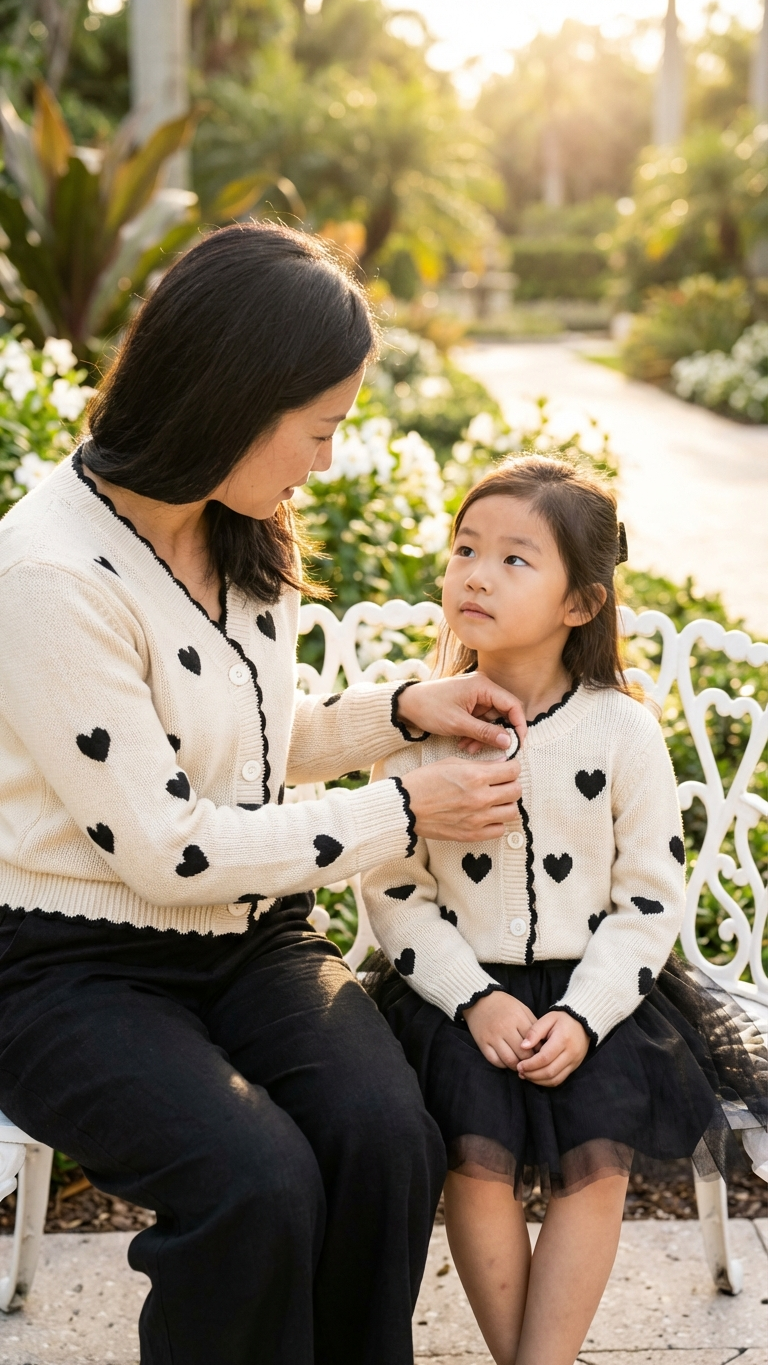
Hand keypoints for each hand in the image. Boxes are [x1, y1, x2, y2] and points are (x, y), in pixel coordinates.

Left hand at [396, 674, 525, 753]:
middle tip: (494, 750)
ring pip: (492, 720)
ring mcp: (476, 695)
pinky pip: (481, 720)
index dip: (519, 724)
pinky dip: (476, 733)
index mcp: (483, 686)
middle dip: (498, 734)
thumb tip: (509, 742)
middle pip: (503, 713)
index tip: (518, 743)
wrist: (407, 704)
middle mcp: (483, 688)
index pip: (512, 704)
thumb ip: (485, 733)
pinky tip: (464, 743)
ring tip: (469, 748)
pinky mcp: (469, 703)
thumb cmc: (430, 709)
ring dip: (484, 736)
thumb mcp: (458, 724)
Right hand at [400, 755, 521, 841]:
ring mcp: (477, 818)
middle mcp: (480, 797)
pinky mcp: (472, 834)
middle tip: (501, 784)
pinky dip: (497, 822)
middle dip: (511, 784)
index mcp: (475, 776)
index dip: (512, 768)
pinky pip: (499, 830)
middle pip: (516, 791)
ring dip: (506, 804)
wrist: (405, 807)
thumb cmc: (424, 782)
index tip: (507, 769)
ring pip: (512, 812)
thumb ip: (480, 765)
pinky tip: (487, 816)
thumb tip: (502, 765)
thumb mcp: (451, 763)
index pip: (513, 771)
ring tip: (495, 801)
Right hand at [463, 991, 537, 1067]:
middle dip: (530, 1061)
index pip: (533, 1042)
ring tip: (521, 1065)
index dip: (540, 1051)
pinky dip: (504, 1065)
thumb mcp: (522, 1008)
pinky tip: (507, 1062)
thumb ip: (533, 1025)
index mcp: (517, 1018)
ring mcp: (492, 1036)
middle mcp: (505, 1028)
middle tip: (533, 1063)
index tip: (541, 1054)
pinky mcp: (482, 1043)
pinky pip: (495, 1061)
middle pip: (523, 1054)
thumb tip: (543, 1043)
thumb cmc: (504, 1005)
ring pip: (509, 1060)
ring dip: (518, 1066)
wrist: (479, 999)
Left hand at [516, 1011, 589, 1086]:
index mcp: (563, 1039)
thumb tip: (522, 1046)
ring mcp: (574, 1062)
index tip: (519, 1065)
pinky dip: (547, 1081)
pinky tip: (537, 1077)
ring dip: (538, 1080)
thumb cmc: (562, 1019)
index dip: (530, 1064)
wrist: (582, 1023)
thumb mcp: (548, 1018)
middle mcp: (571, 1053)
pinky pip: (560, 1079)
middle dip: (532, 1075)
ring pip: (555, 1079)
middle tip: (520, 1072)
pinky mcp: (574, 1067)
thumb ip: (535, 1032)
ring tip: (526, 1075)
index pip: (545, 1058)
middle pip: (550, 1071)